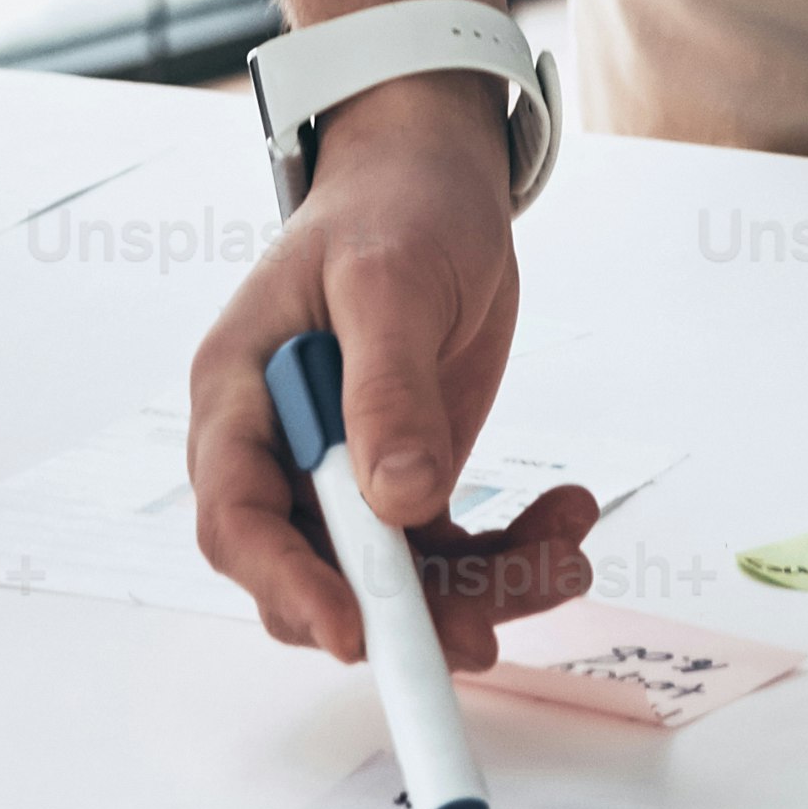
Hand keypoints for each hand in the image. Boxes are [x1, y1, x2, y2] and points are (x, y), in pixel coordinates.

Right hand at [180, 80, 589, 669]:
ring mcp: (345, 472)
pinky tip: (566, 519)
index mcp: (241, 396)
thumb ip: (388, 386)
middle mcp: (282, 451)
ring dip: (483, 589)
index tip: (357, 631)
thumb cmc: (393, 206)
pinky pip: (447, 553)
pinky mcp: (405, 478)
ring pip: (395, 581)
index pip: (239, 518)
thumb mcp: (389, 280)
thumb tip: (397, 499)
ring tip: (568, 552)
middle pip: (317, 573)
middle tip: (489, 628)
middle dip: (405, 612)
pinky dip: (510, 556)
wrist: (434, 177)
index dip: (288, 585)